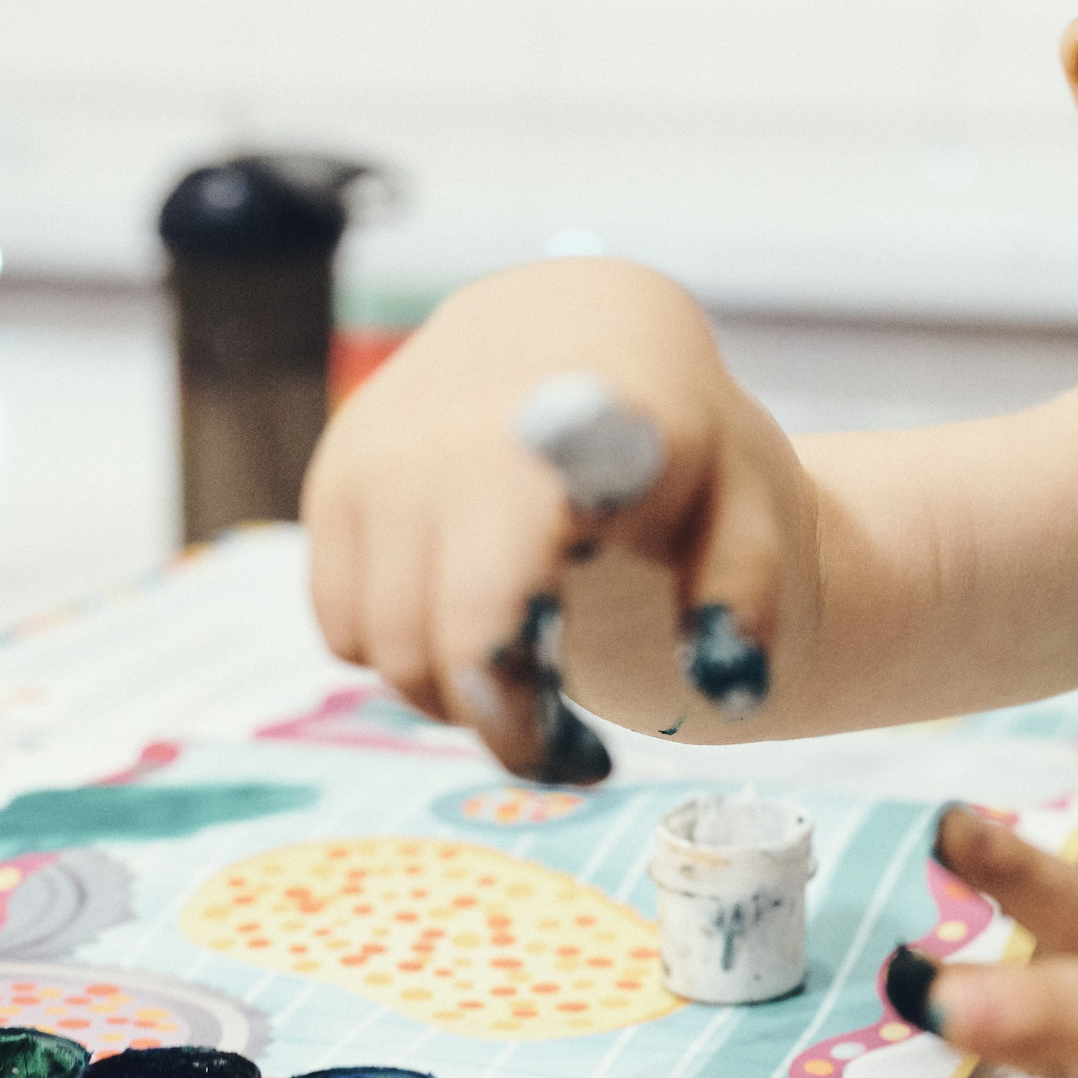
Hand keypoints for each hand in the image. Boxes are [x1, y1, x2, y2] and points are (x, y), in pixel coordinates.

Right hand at [301, 260, 817, 771]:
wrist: (572, 321)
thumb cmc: (671, 430)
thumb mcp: (746, 499)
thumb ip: (746, 591)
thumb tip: (727, 693)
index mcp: (554, 446)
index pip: (492, 607)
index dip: (514, 695)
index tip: (576, 755)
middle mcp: (440, 444)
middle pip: (429, 656)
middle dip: (498, 727)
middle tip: (571, 747)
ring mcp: (373, 459)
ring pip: (375, 650)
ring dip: (445, 689)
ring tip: (530, 663)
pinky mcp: (331, 477)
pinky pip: (341, 620)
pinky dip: (399, 646)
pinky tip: (474, 613)